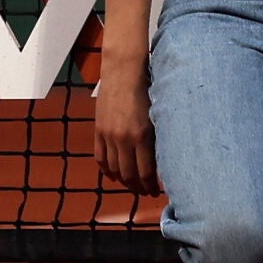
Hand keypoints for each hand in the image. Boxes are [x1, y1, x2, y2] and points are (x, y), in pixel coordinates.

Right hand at [94, 59, 161, 197]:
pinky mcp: (99, 130)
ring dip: (123, 181)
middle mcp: (124, 139)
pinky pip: (100, 158)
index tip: (157, 191)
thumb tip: (164, 159)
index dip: (151, 185)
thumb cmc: (146, 88)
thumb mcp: (156, 114)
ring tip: (132, 184)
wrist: (123, 70)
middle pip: (129, 175)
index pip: (146, 172)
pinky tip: (114, 175)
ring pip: (114, 169)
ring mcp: (109, 135)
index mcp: (143, 135)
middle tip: (146, 192)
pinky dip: (107, 170)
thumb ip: (157, 137)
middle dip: (138, 187)